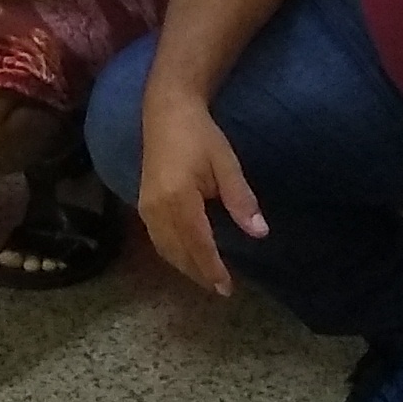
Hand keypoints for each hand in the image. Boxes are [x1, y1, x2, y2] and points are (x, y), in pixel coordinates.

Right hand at [130, 85, 266, 297]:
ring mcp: (146, 208)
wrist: (166, 112)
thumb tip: (259, 232)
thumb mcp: (226, 164)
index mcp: (178, 198)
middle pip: (179, 252)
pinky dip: (173, 254)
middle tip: (221, 289)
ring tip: (207, 279)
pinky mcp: (143, 205)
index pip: (198, 243)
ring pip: (166, 249)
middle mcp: (157, 208)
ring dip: (186, 267)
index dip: (212, 268)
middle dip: (199, 273)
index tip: (227, 287)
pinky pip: (158, 240)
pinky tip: (187, 258)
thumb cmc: (201, 136)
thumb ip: (240, 200)